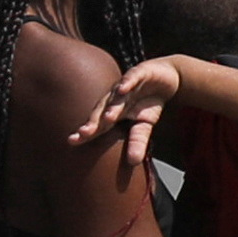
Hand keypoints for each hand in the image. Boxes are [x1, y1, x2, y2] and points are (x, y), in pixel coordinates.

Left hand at [68, 56, 192, 183]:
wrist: (165, 78)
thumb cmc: (148, 103)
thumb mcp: (144, 125)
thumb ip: (137, 142)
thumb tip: (134, 163)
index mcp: (113, 112)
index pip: (97, 124)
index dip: (85, 132)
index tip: (72, 141)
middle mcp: (114, 99)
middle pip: (101, 111)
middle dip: (93, 122)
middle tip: (84, 133)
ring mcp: (125, 86)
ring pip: (116, 97)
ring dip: (111, 106)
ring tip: (108, 118)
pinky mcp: (139, 73)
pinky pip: (131, 78)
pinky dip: (127, 83)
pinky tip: (123, 89)